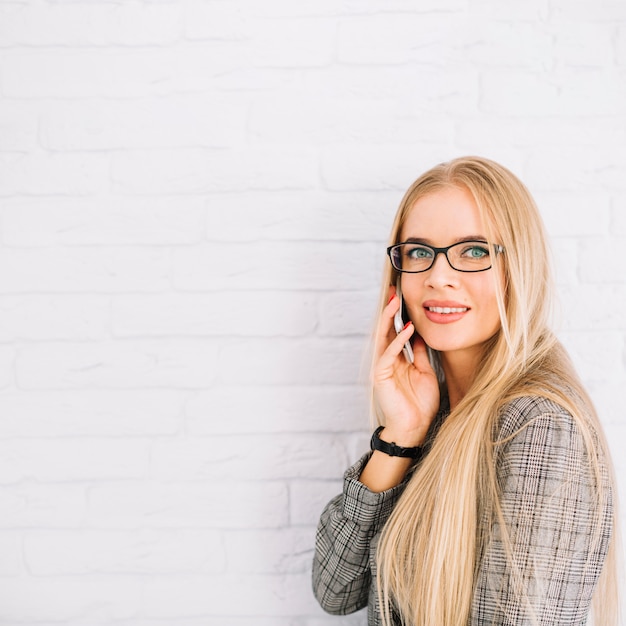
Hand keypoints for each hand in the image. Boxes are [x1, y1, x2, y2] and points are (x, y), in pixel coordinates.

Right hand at [372, 286, 439, 447]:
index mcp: (397, 358)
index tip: (402, 297)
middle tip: (394, 291)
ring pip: (383, 337)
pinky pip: (388, 354)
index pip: (395, 331)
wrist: (415, 427)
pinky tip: (407, 329)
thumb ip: (420, 353)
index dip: (398, 314)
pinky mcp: (381, 375)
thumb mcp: (425, 371)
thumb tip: (420, 334)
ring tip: (395, 302)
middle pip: (385, 329)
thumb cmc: (420, 403)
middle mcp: (387, 359)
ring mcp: (382, 366)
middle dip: (389, 310)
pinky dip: (398, 340)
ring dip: (389, 319)